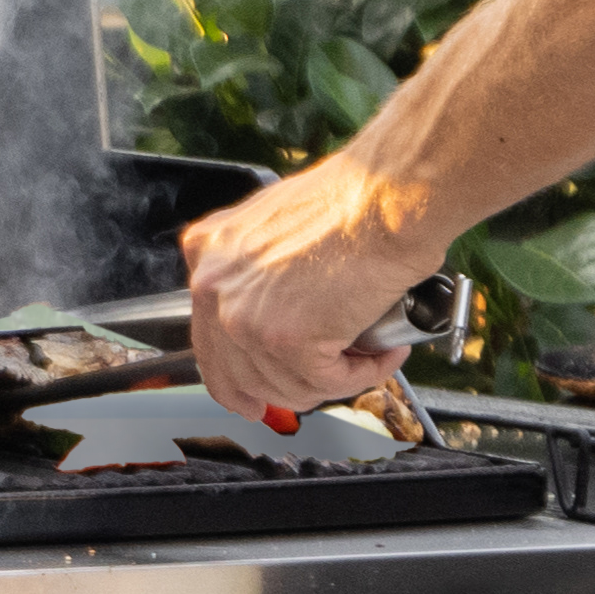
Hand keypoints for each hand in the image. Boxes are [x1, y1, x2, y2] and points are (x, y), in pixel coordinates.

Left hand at [175, 158, 440, 428]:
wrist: (387, 194)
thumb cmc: (352, 199)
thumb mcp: (278, 225)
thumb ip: (259, 271)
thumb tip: (274, 312)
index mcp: (206, 254)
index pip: (208, 341)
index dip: (234, 380)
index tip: (249, 399)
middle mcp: (214, 287)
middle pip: (241, 375)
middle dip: (286, 390)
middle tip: (323, 384)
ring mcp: (245, 316)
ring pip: (287, 385)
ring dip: (333, 379)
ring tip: (369, 352)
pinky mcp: (286, 340)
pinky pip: (327, 383)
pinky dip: (363, 374)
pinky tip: (384, 353)